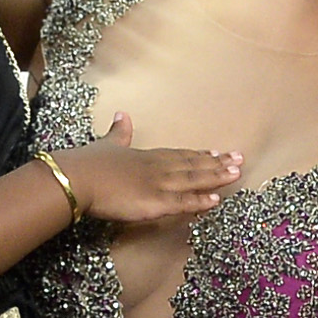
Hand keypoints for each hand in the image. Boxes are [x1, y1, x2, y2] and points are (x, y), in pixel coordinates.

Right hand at [61, 114, 239, 222]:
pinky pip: (183, 202)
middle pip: (193, 165)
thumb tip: (123, 114)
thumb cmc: (87, 162)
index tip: (217, 153)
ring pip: (194, 180)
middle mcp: (157, 168)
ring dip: (216, 177)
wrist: (77, 178)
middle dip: (217, 163)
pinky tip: (216, 200)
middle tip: (239, 159)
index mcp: (145, 155)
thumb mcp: (105, 143)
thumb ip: (118, 132)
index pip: (179, 154)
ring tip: (236, 173)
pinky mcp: (155, 203)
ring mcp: (159, 185)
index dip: (199, 155)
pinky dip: (200, 201)